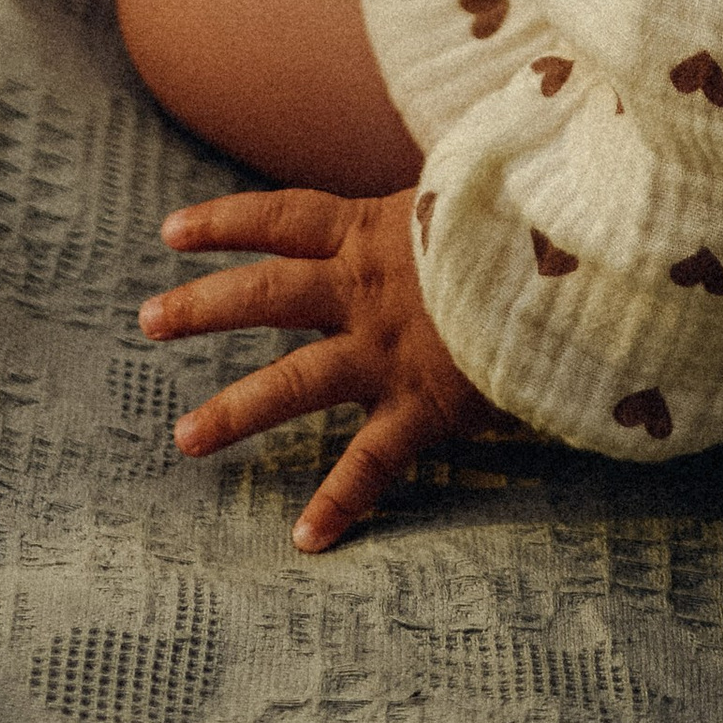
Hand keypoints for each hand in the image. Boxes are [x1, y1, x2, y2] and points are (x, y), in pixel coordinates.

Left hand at [142, 187, 493, 548]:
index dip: (226, 222)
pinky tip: (305, 540)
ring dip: (234, 411)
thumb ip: (437, 198)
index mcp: (375, 230)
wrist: (575, 266)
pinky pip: (370, 462)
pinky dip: (339, 503)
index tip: (170, 232)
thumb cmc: (529, 222)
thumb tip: (436, 181)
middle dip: (202, 307)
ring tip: (184, 439)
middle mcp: (367, 288)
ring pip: (293, 382)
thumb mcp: (471, 192)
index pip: (283, 218)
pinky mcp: (422, 403)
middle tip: (147, 321)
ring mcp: (387, 350)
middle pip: (266, 294)